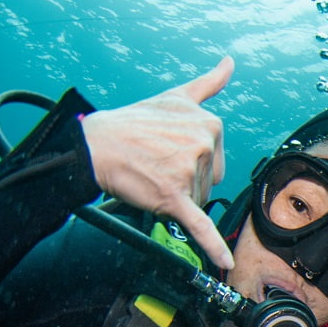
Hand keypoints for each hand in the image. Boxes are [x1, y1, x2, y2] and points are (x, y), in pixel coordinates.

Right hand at [80, 56, 234, 270]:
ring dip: (179, 195)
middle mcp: (204, 145)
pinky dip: (213, 246)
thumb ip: (209, 83)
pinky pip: (199, 226)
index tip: (171, 151)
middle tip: (159, 164)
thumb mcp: (177, 96)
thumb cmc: (136, 122)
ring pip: (199, 200)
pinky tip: (226, 264)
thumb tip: (231, 62)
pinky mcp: (175, 197)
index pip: (218, 160)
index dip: (194, 162)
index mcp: (211, 124)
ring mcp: (190, 171)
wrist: (96, 143)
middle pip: (211, 181)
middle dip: (188, 179)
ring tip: (153, 174)